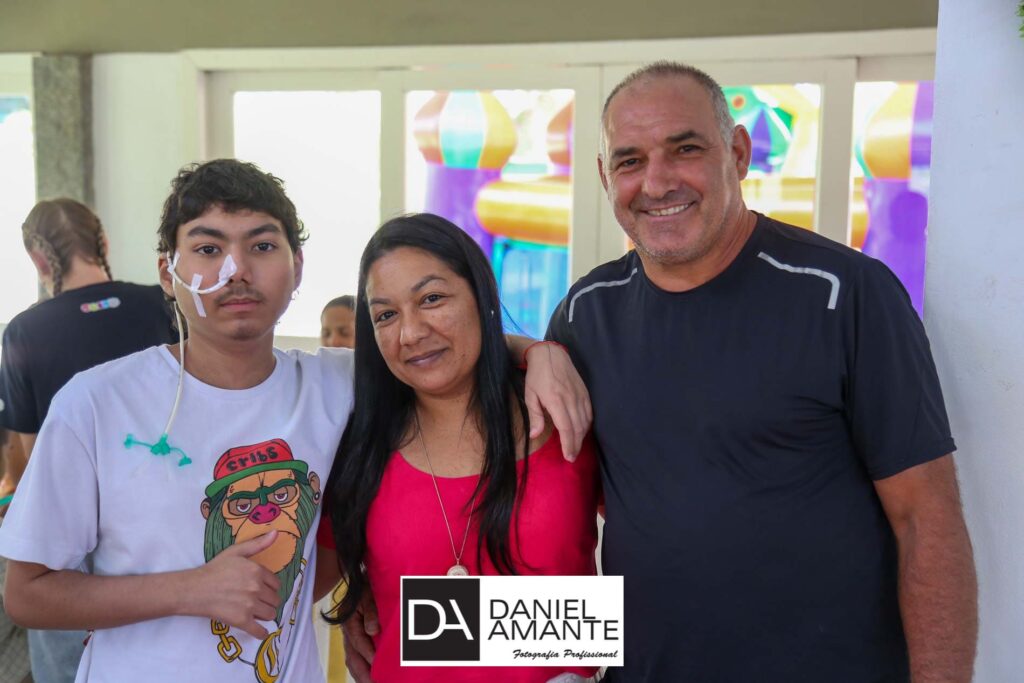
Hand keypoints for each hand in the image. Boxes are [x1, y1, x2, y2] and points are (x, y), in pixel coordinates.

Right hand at [191, 530, 281, 638]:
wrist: (194, 589)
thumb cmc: (214, 569)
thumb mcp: (236, 552)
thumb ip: (257, 544)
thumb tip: (276, 533)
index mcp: (257, 571)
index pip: (276, 583)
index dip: (270, 587)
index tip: (263, 589)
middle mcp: (256, 588)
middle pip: (275, 599)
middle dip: (269, 601)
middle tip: (258, 601)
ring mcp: (249, 605)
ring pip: (270, 614)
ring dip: (266, 615)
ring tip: (257, 613)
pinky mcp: (241, 621)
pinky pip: (259, 631)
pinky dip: (261, 633)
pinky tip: (261, 632)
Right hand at [343, 589, 378, 682]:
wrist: (361, 579)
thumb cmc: (367, 585)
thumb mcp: (368, 593)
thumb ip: (370, 610)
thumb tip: (372, 631)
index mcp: (349, 620)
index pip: (358, 641)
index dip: (368, 654)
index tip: (378, 665)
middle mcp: (346, 631)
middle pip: (352, 657)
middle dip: (363, 674)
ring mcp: (349, 637)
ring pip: (352, 661)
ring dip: (361, 675)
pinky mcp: (354, 640)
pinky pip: (355, 659)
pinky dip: (361, 670)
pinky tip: (369, 678)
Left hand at [524, 342, 591, 460]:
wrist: (550, 354)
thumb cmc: (536, 375)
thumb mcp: (530, 395)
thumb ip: (534, 416)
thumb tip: (534, 435)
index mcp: (556, 400)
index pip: (566, 428)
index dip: (568, 444)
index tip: (568, 456)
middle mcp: (571, 399)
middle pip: (578, 428)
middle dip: (576, 445)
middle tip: (572, 457)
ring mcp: (580, 395)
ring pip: (585, 421)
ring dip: (582, 437)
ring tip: (575, 447)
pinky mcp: (585, 392)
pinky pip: (589, 412)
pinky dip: (587, 424)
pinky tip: (582, 431)